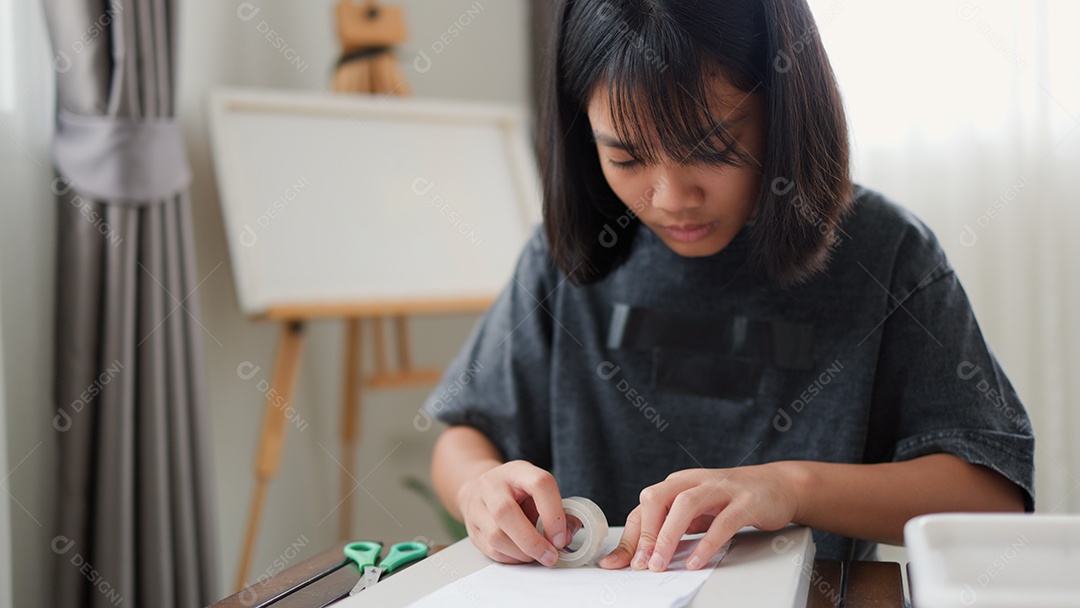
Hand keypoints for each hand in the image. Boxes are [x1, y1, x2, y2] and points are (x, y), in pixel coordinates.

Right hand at [458, 460, 568, 565]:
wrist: (481, 490)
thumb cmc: (516, 492)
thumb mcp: (539, 491)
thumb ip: (560, 511)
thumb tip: (567, 535)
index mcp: (517, 471)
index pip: (539, 484)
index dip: (553, 514)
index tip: (561, 538)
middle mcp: (492, 485)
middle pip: (506, 513)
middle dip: (532, 541)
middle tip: (550, 556)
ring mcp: (476, 506)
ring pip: (496, 536)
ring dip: (522, 553)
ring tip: (536, 555)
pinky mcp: (471, 528)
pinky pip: (491, 550)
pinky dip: (511, 558)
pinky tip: (522, 555)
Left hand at [599, 463, 805, 571]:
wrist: (778, 485)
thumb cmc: (732, 499)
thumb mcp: (697, 511)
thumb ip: (673, 526)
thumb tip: (642, 553)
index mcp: (678, 483)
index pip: (644, 507)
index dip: (630, 536)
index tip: (617, 563)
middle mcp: (694, 481)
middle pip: (657, 498)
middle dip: (644, 533)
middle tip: (640, 564)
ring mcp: (720, 488)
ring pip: (685, 506)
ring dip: (667, 537)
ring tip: (659, 564)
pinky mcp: (745, 501)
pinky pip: (722, 522)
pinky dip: (706, 543)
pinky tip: (695, 561)